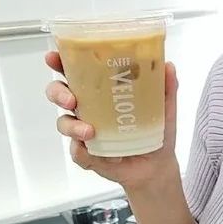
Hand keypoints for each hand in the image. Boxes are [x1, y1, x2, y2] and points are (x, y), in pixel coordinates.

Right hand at [44, 50, 180, 191]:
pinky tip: (108, 155)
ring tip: (90, 132)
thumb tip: (168, 66)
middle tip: (72, 100)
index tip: (54, 57)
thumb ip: (166, 87)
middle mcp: (87, 108)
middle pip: (59, 93)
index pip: (74, 71)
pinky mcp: (86, 154)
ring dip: (72, 126)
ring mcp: (83, 131)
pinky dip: (89, 154)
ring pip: (64, 123)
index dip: (59, 62)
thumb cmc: (156, 131)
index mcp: (100, 90)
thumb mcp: (165, 107)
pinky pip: (78, 153)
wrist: (157, 166)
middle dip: (58, 93)